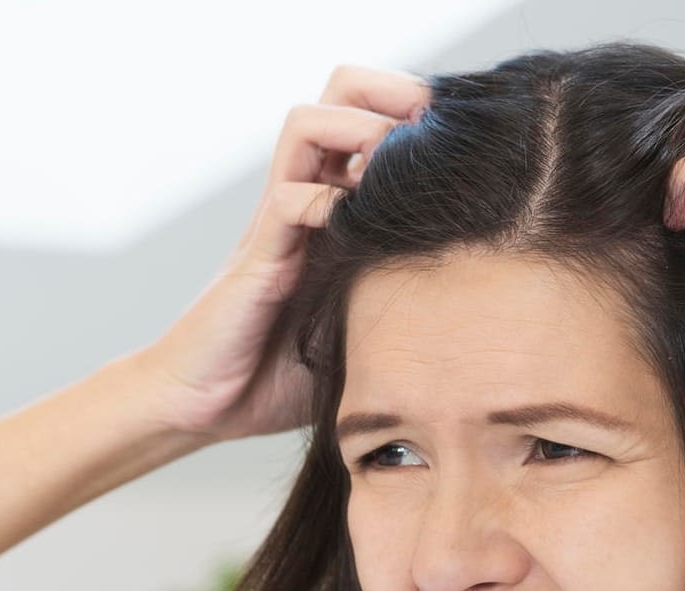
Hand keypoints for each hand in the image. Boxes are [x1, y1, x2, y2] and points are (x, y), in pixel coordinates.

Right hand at [141, 64, 430, 443]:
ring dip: (355, 127)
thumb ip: (400, 301)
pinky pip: (287, 203)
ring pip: (306, 126)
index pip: (367, 119)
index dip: (411, 110)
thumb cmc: (281, 374)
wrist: (205, 405)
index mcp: (331, 210)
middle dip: (388, 90)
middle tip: (430, 118)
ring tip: (392, 160)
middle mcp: (303, 202)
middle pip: (336, 95)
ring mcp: (276, 225)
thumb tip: (479, 307)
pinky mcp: (257, 261)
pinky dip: (326, 201)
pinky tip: (354, 226)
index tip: (459, 131)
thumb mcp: (359, 330)